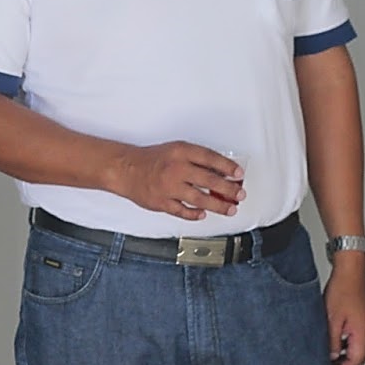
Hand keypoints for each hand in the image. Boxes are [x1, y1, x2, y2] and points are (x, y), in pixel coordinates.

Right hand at [111, 141, 244, 219]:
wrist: (125, 169)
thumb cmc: (152, 159)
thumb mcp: (175, 150)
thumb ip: (196, 159)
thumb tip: (221, 172)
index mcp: (180, 152)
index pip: (210, 158)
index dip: (228, 166)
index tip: (239, 174)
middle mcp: (175, 168)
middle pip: (210, 180)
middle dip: (229, 189)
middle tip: (240, 194)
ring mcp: (168, 187)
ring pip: (200, 199)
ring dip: (218, 205)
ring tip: (230, 209)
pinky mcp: (161, 202)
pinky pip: (183, 211)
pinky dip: (195, 214)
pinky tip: (202, 214)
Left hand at [323, 261, 364, 364]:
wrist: (349, 272)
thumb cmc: (342, 290)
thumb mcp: (331, 318)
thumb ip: (331, 340)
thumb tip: (330, 356)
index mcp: (362, 333)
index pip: (356, 362)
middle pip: (358, 357)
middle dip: (342, 364)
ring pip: (356, 348)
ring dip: (342, 354)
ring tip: (324, 353)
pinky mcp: (361, 320)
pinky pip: (354, 338)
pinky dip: (343, 343)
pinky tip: (330, 339)